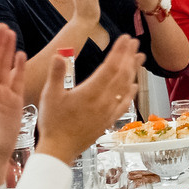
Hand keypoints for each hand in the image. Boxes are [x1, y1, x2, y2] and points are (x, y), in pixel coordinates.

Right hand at [33, 35, 142, 162]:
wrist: (59, 149)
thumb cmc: (53, 123)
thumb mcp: (50, 95)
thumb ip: (56, 74)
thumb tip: (59, 55)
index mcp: (90, 92)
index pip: (110, 67)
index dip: (119, 51)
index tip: (126, 39)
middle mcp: (103, 101)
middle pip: (121, 75)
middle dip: (129, 57)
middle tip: (135, 43)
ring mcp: (108, 111)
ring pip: (125, 88)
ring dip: (133, 71)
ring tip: (139, 58)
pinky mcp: (108, 121)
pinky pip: (124, 104)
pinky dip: (130, 93)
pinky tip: (134, 86)